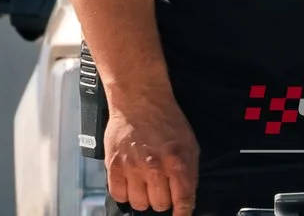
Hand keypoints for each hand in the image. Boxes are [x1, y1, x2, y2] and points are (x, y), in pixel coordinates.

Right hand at [104, 90, 199, 215]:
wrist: (140, 100)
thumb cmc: (166, 120)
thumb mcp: (189, 143)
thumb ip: (190, 173)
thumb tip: (187, 200)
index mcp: (177, 161)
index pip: (183, 200)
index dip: (182, 213)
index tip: (180, 215)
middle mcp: (154, 166)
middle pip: (159, 205)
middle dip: (163, 199)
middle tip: (161, 186)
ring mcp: (132, 166)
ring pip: (138, 203)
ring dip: (143, 197)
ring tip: (145, 183)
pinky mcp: (113, 164)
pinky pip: (118, 195)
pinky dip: (125, 192)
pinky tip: (131, 181)